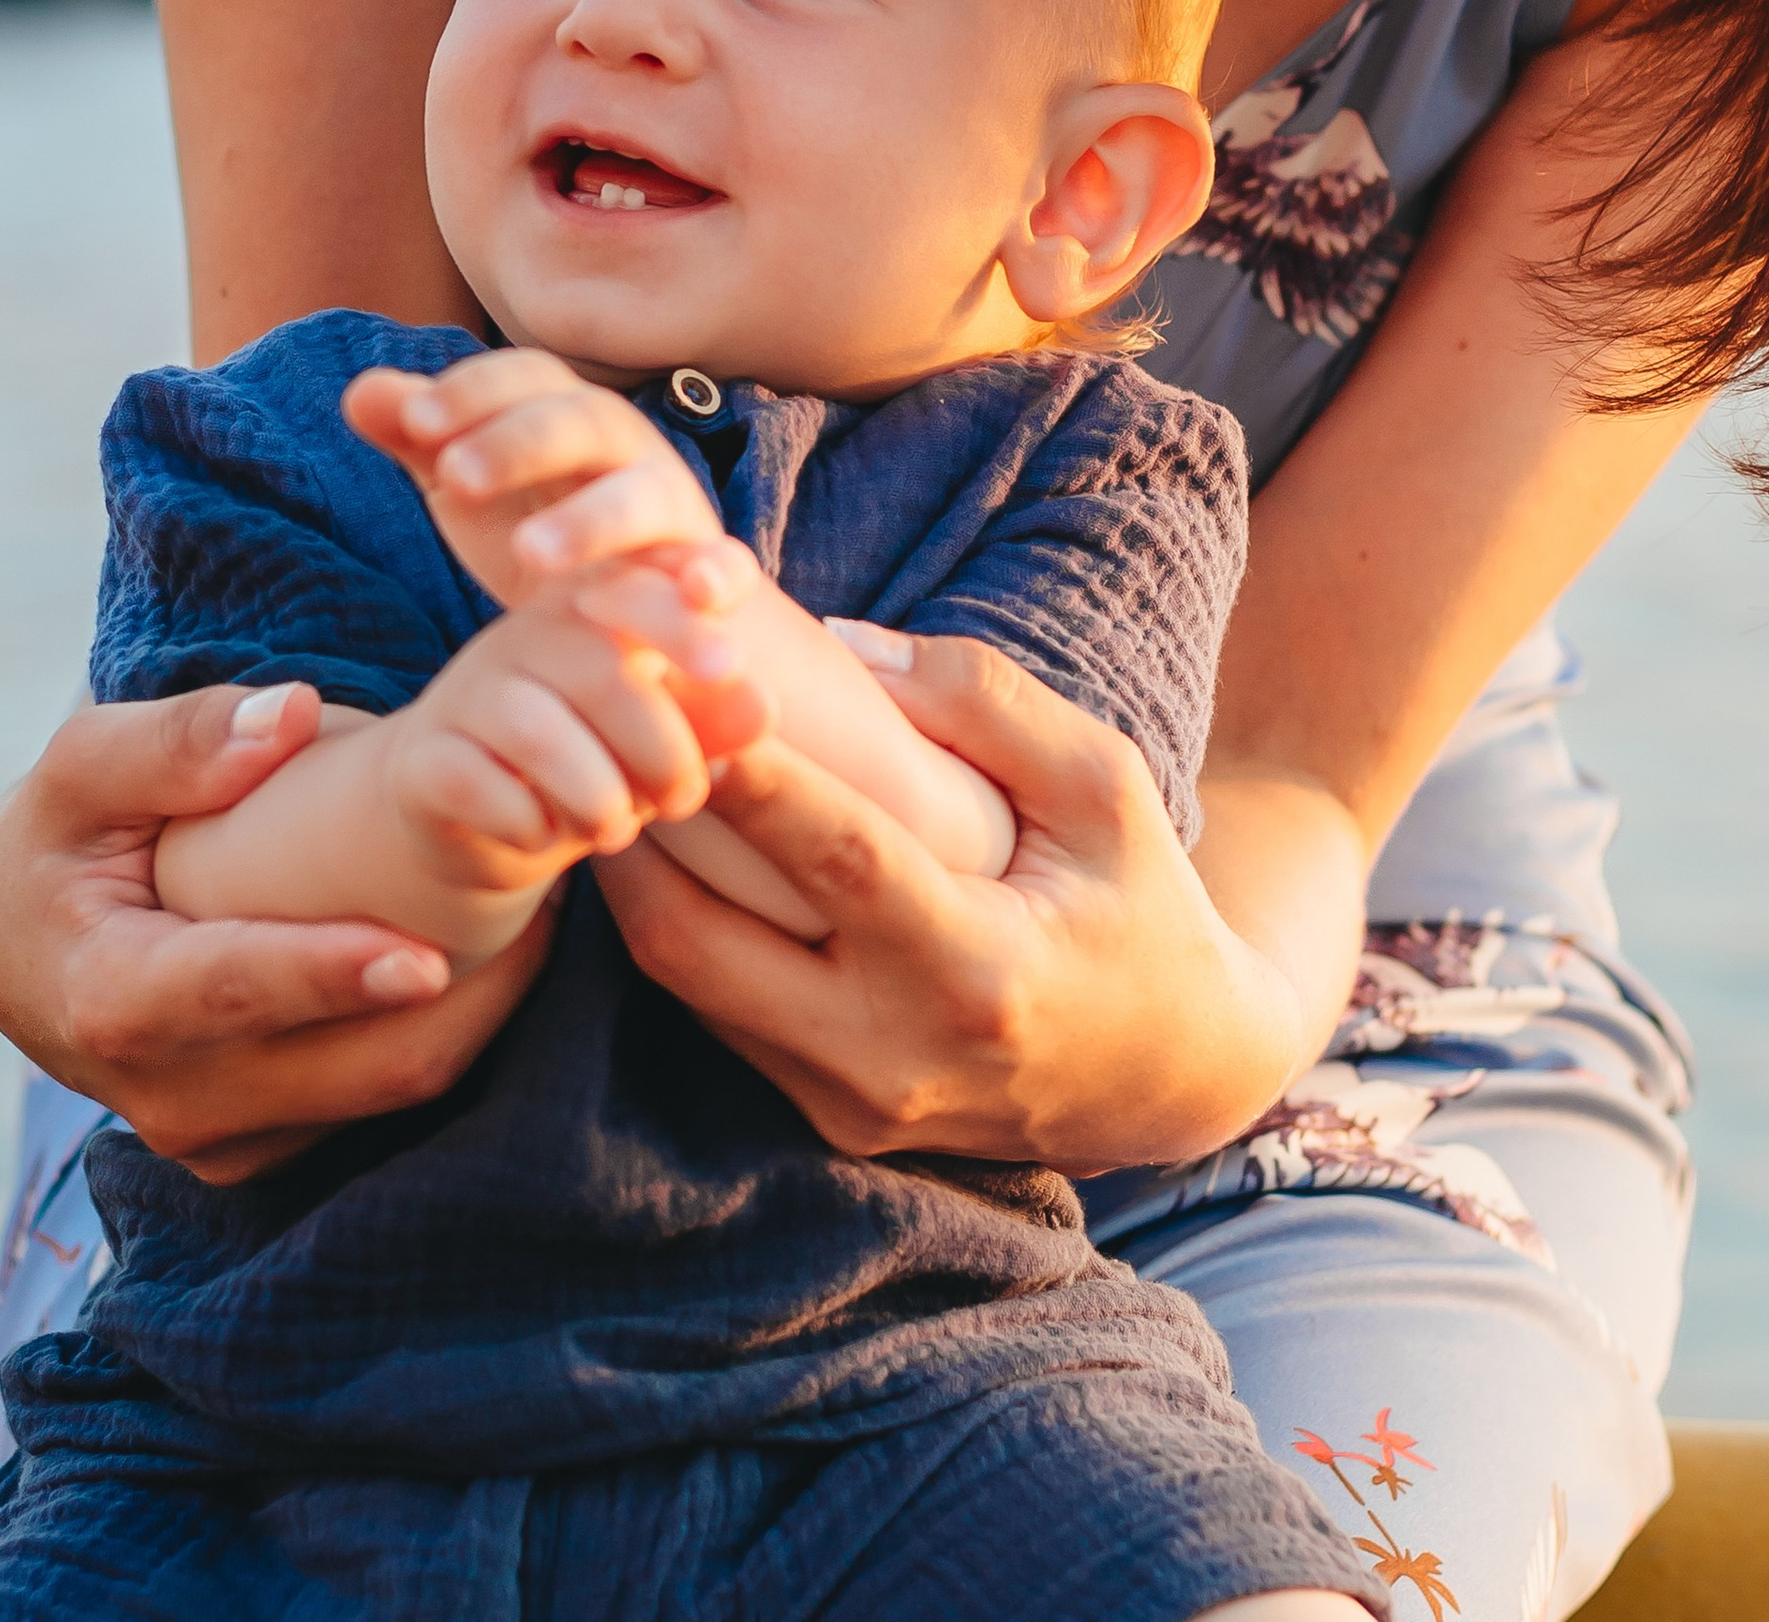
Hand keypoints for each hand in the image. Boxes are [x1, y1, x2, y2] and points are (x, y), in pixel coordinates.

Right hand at [0, 687, 558, 1183]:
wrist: (15, 941)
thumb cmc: (61, 835)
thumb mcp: (84, 766)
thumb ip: (176, 741)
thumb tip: (287, 717)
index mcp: (115, 998)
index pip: (237, 992)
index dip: (332, 975)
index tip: (428, 954)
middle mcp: (168, 1093)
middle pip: (350, 1069)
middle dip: (464, 992)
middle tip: (552, 892)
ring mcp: (218, 1137)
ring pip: (383, 1097)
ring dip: (474, 1015)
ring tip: (544, 911)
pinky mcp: (258, 1148)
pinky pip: (376, 1106)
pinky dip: (442, 1037)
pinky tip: (492, 955)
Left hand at [345, 351, 738, 609]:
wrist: (632, 612)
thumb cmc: (539, 527)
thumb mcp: (472, 484)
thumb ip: (420, 436)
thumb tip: (360, 393)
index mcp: (564, 415)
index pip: (525, 377)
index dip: (475, 392)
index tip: (415, 422)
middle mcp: (624, 449)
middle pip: (584, 421)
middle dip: (522, 442)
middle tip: (457, 477)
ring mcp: (669, 510)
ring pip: (645, 495)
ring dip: (594, 518)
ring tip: (533, 555)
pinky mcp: (703, 577)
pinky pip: (721, 572)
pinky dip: (714, 577)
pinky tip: (694, 594)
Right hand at [385, 588, 718, 905]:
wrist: (479, 817)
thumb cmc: (597, 761)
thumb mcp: (664, 740)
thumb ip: (713, 722)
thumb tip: (764, 708)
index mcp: (598, 603)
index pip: (646, 588)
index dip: (687, 620)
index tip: (730, 665)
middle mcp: (529, 630)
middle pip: (605, 671)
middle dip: (661, 749)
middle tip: (682, 800)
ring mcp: (468, 689)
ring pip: (540, 732)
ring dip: (598, 796)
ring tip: (617, 829)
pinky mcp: (422, 757)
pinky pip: (478, 784)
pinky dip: (528, 824)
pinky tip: (544, 836)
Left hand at [595, 637, 1323, 1169]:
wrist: (1172, 1079)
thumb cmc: (1143, 905)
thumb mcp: (1103, 785)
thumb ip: (985, 703)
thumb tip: (846, 646)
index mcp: (979, 969)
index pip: (834, 857)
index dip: (748, 773)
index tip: (677, 686)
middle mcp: (896, 1055)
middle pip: (705, 944)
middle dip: (636, 829)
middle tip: (595, 724)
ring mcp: (851, 1103)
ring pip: (690, 985)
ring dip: (638, 877)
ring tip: (607, 767)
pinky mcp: (827, 1121)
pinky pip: (720, 1016)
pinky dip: (680, 927)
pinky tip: (663, 845)